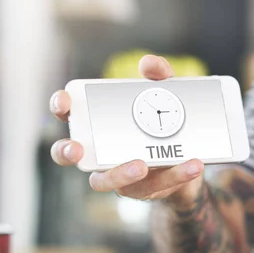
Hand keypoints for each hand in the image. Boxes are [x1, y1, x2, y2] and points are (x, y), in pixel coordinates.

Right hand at [49, 55, 203, 206]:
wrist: (192, 156)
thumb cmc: (167, 121)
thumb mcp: (168, 94)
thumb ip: (160, 76)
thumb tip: (148, 63)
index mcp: (98, 122)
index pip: (68, 113)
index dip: (60, 106)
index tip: (65, 102)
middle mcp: (99, 150)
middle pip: (67, 154)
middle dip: (66, 151)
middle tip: (77, 149)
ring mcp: (117, 173)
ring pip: (103, 181)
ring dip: (118, 174)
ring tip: (142, 164)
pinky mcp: (143, 189)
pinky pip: (154, 186)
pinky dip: (175, 175)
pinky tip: (192, 165)